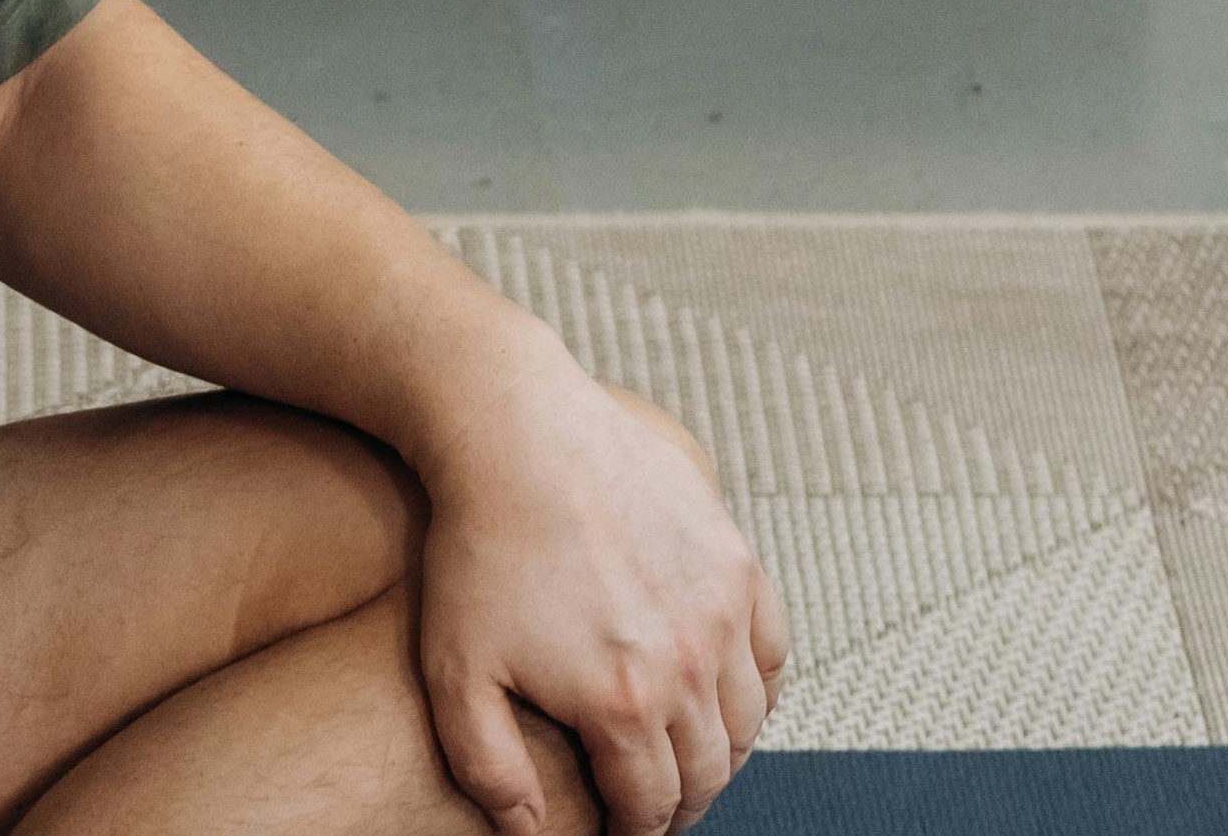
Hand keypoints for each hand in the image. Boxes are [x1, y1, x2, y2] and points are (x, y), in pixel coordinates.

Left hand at [408, 328, 790, 835]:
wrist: (515, 432)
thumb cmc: (477, 547)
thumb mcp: (455, 671)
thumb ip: (490, 768)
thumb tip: (528, 831)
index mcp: (624, 701)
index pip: (652, 805)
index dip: (635, 830)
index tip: (618, 829)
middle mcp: (690, 662)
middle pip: (709, 770)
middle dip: (681, 801)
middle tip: (652, 804)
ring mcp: (722, 608)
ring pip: (748, 720)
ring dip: (721, 752)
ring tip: (684, 756)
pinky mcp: (737, 561)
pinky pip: (772, 652)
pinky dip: (756, 688)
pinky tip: (722, 693)